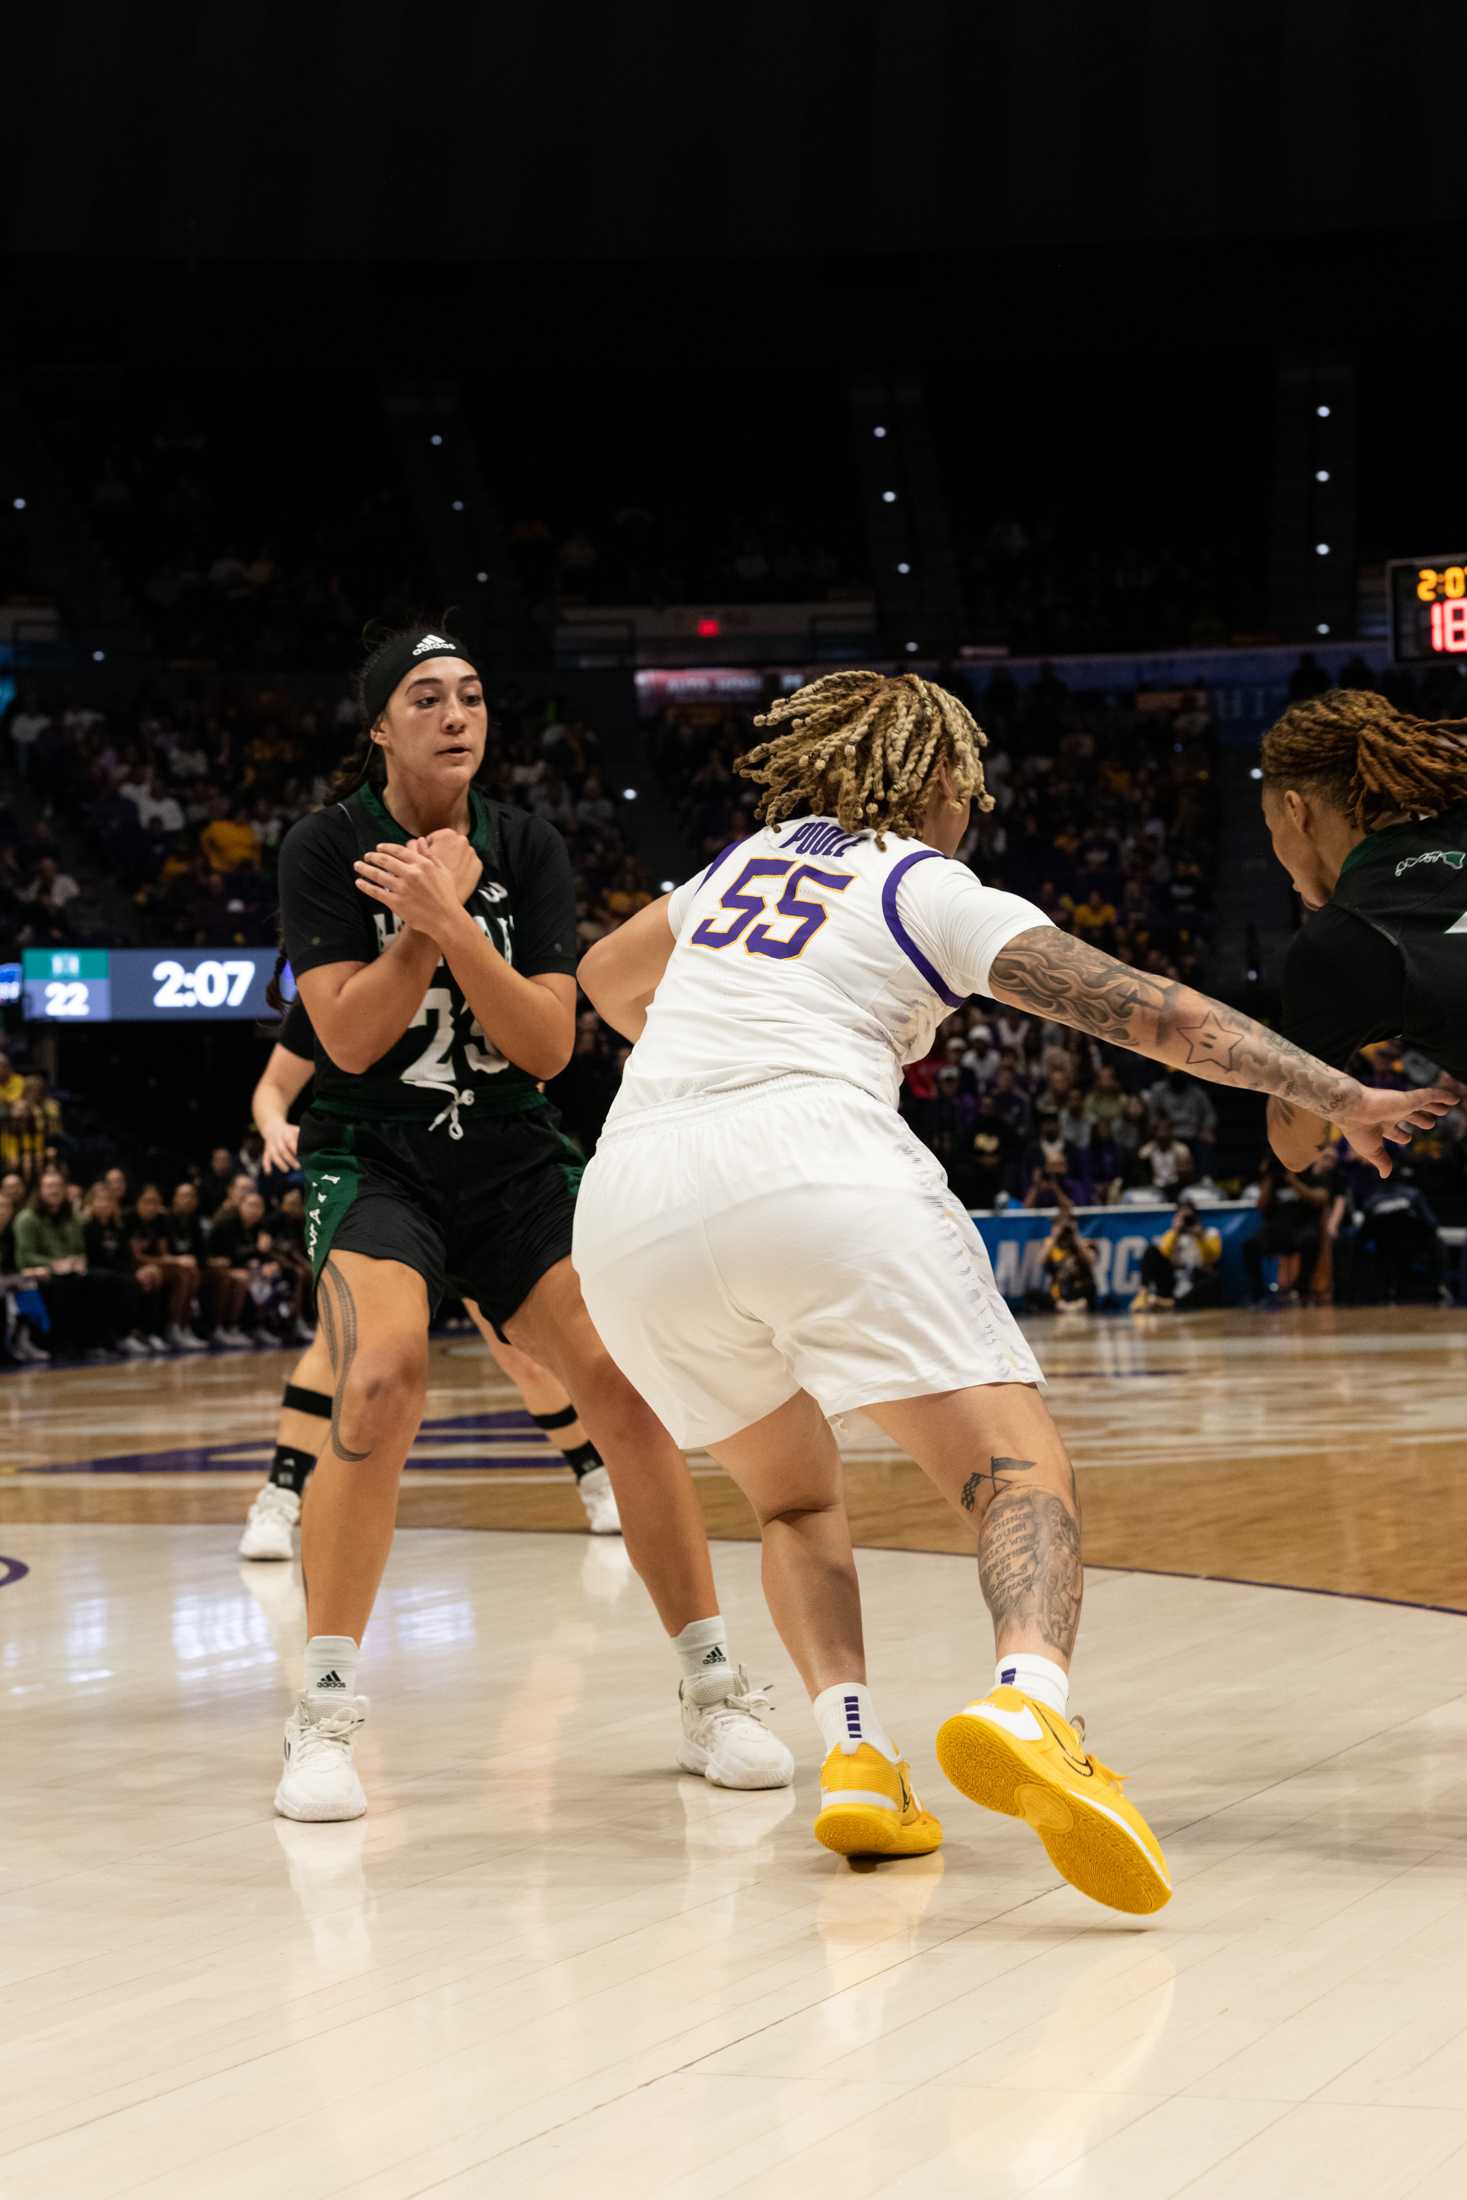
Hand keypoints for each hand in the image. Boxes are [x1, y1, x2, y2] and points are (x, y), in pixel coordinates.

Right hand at [259, 1117, 299, 1171]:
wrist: (272, 1127)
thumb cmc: (289, 1131)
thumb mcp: (295, 1130)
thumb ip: (302, 1137)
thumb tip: (314, 1144)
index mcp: (286, 1133)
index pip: (290, 1142)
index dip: (295, 1149)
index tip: (302, 1155)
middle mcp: (277, 1140)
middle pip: (282, 1150)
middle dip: (290, 1160)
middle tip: (298, 1167)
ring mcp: (271, 1146)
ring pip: (274, 1155)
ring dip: (280, 1164)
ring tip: (287, 1170)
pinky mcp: (266, 1151)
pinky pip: (265, 1158)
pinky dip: (266, 1165)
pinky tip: (269, 1173)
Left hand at [354, 841, 465, 941]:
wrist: (445, 919)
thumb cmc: (447, 895)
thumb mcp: (442, 871)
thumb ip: (429, 855)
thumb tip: (420, 840)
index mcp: (422, 864)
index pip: (399, 851)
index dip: (386, 848)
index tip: (378, 847)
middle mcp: (411, 874)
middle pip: (385, 860)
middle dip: (372, 857)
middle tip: (366, 856)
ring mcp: (402, 888)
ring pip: (378, 875)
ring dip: (365, 869)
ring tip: (358, 866)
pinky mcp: (396, 902)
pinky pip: (376, 892)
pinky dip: (365, 886)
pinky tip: (359, 882)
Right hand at [416, 829, 481, 903]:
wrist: (444, 906)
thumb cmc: (426, 883)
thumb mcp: (415, 863)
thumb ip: (412, 848)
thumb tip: (415, 841)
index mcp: (446, 835)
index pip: (432, 839)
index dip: (424, 851)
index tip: (423, 862)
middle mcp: (461, 840)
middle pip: (446, 844)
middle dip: (440, 853)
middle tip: (432, 868)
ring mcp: (471, 853)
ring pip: (457, 853)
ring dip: (451, 860)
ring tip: (441, 873)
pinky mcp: (477, 866)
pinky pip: (467, 863)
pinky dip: (460, 868)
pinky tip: (451, 876)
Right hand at [1335, 1082, 1457, 1177]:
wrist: (1351, 1110)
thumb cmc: (1357, 1130)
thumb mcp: (1371, 1150)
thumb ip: (1381, 1161)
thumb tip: (1385, 1176)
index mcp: (1380, 1125)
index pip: (1395, 1132)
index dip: (1403, 1136)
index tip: (1408, 1138)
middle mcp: (1391, 1114)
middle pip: (1410, 1117)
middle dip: (1420, 1120)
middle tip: (1430, 1124)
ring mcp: (1401, 1105)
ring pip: (1422, 1105)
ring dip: (1434, 1107)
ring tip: (1446, 1109)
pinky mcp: (1408, 1098)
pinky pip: (1430, 1095)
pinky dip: (1442, 1096)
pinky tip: (1454, 1099)